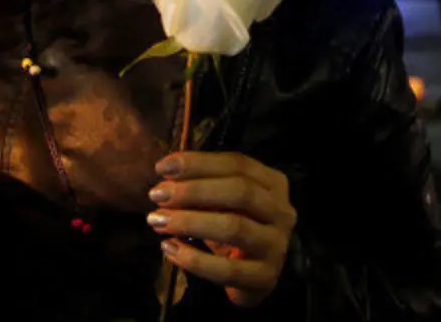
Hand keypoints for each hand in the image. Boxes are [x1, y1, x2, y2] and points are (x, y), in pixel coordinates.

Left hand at [147, 151, 296, 307]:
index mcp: (273, 184)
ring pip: (234, 227)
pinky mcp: (265, 277)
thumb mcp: (222, 202)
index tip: (162, 168)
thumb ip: (201, 185)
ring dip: (190, 221)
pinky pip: (226, 269)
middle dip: (193, 190)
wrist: (252, 276)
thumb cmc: (234, 227)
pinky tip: (169, 248)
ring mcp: (277, 246)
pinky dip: (194, 259)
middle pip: (239, 191)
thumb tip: (165, 177)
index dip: (198, 163)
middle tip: (158, 194)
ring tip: (158, 220)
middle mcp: (282, 211)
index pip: (237, 164)